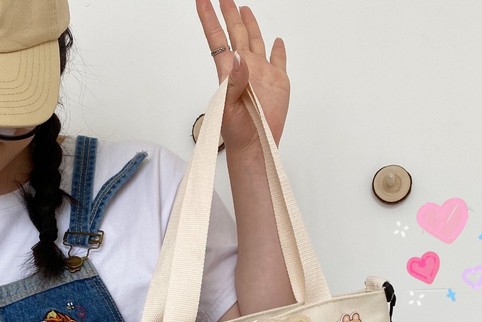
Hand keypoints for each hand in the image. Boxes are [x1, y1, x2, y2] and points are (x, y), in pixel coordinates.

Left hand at [197, 0, 289, 150]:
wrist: (255, 147)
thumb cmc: (236, 133)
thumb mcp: (229, 108)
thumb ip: (233, 83)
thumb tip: (239, 57)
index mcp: (229, 72)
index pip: (217, 38)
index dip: (209, 18)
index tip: (202, 0)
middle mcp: (245, 68)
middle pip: (235, 33)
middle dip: (229, 13)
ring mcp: (262, 73)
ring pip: (256, 42)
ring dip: (250, 25)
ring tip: (243, 10)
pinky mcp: (278, 82)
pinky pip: (279, 60)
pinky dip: (279, 50)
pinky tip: (277, 41)